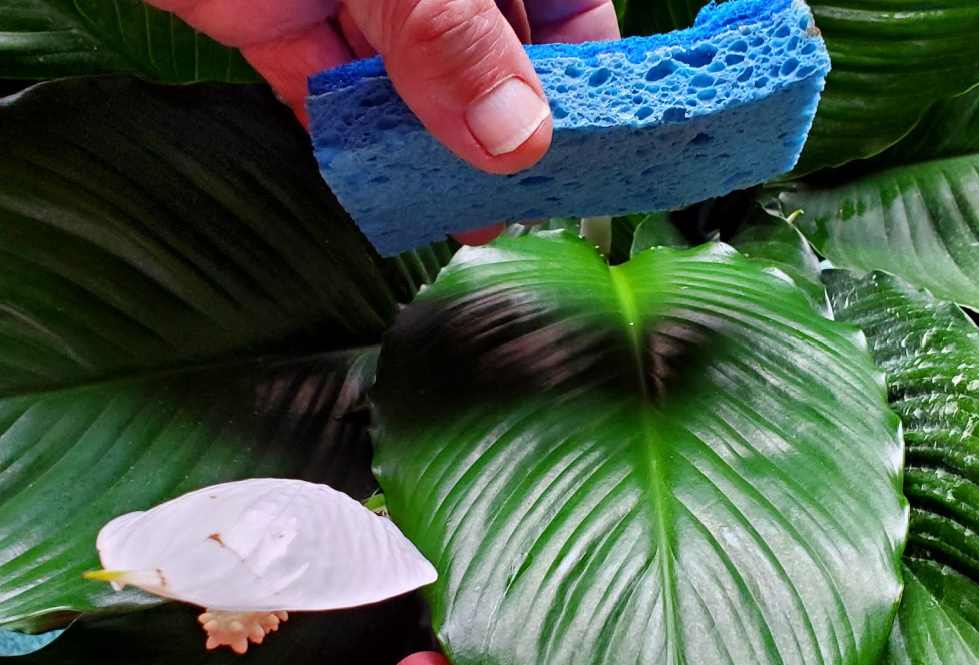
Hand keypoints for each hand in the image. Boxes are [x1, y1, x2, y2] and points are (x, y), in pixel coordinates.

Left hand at [145, 0, 617, 165]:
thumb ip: (451, 34)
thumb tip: (515, 138)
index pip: (568, 8)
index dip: (584, 79)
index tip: (588, 155)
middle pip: (489, 54)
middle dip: (503, 131)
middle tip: (516, 203)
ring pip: (410, 82)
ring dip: (429, 150)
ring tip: (454, 214)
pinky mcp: (274, 16)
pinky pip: (327, 90)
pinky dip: (348, 139)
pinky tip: (378, 187)